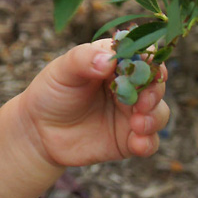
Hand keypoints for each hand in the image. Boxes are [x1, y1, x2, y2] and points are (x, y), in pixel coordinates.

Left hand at [18, 39, 169, 168]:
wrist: (39, 130)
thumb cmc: (51, 92)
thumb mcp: (61, 71)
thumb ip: (82, 60)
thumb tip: (107, 61)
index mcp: (115, 62)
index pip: (143, 54)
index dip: (150, 60)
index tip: (148, 68)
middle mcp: (129, 86)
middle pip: (156, 84)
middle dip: (154, 92)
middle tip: (142, 102)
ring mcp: (131, 113)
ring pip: (158, 113)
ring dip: (154, 117)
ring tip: (138, 123)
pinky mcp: (129, 139)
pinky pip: (149, 142)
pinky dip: (148, 142)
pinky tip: (137, 143)